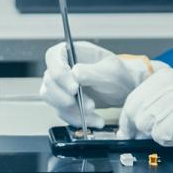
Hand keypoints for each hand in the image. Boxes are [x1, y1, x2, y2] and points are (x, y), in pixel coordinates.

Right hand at [40, 41, 163, 128]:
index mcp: (70, 51)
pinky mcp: (63, 102)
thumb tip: (74, 73)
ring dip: (72, 110)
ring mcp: (60, 85)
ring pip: (52, 99)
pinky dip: (77, 119)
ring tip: (94, 113)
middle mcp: (61, 67)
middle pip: (49, 82)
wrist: (123, 91)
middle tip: (89, 105)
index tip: (74, 88)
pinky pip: (62, 113)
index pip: (53, 58)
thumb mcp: (110, 70)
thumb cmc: (117, 75)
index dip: (59, 73)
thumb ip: (91, 71)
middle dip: (67, 97)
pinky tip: (95, 120)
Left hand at [117, 68, 172, 148]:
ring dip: (159, 135)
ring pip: (146, 124)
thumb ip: (154, 106)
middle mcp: (167, 82)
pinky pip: (160, 133)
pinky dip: (169, 140)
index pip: (131, 100)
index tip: (126, 133)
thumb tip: (130, 126)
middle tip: (158, 135)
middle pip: (135, 114)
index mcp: (163, 77)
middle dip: (142, 130)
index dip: (126, 120)